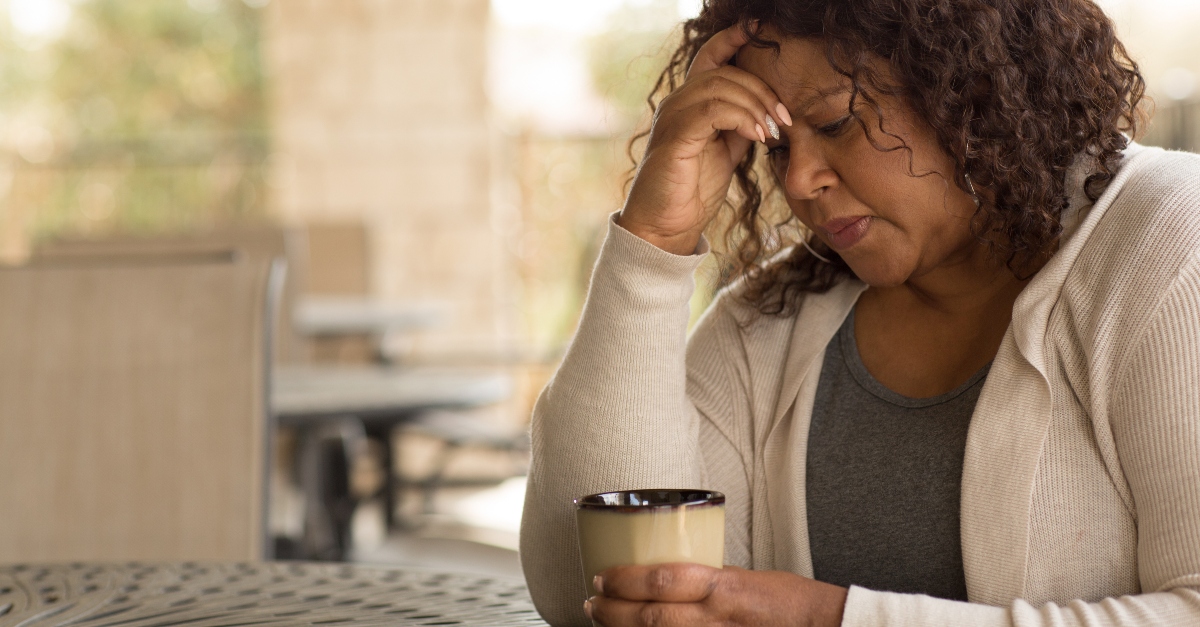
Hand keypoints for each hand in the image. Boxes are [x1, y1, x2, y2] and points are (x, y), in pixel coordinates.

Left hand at [585, 563, 847, 626]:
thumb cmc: (788, 601)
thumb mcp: (743, 577)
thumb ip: (707, 578)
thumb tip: (670, 575)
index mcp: (723, 587)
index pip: (663, 579)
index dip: (625, 581)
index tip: (601, 576)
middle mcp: (717, 618)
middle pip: (651, 617)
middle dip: (613, 612)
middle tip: (591, 603)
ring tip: (603, 621)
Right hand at [618, 23, 790, 254]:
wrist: (666, 227)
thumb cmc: (692, 191)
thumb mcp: (724, 153)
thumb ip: (739, 127)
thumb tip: (767, 112)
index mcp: (689, 103)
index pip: (710, 56)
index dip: (733, 38)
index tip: (762, 30)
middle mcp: (677, 103)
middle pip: (725, 72)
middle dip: (762, 90)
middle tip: (783, 119)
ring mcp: (673, 117)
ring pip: (720, 86)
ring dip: (755, 105)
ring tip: (772, 132)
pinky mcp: (675, 136)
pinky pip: (713, 110)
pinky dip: (742, 119)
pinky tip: (757, 138)